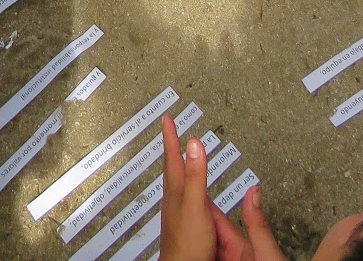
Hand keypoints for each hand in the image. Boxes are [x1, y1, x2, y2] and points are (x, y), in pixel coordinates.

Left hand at [159, 117, 285, 260]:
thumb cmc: (186, 243)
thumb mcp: (195, 205)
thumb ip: (195, 175)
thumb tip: (194, 143)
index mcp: (177, 191)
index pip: (172, 158)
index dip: (170, 137)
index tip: (167, 119)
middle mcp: (175, 199)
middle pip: (173, 168)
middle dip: (173, 148)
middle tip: (171, 131)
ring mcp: (179, 211)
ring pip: (178, 182)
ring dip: (180, 165)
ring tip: (180, 155)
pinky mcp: (186, 223)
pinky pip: (186, 196)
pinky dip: (188, 185)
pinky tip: (192, 192)